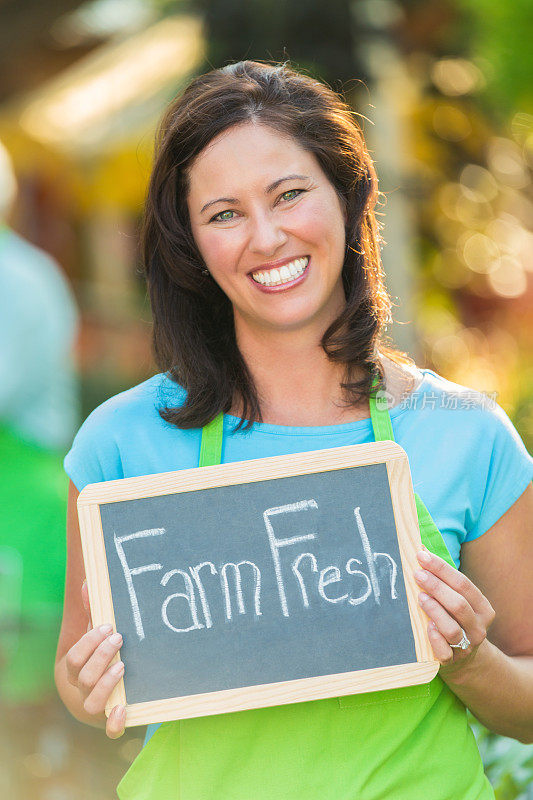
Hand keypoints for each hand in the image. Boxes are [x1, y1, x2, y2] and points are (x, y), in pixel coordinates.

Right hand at [66, 580, 125, 737]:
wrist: (97, 692)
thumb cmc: (96, 657)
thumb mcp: (93, 636)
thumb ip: (92, 612)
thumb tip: (89, 583)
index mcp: (74, 670)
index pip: (74, 658)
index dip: (90, 642)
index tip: (109, 626)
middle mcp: (81, 691)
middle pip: (83, 677)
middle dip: (101, 656)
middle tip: (119, 638)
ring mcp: (95, 708)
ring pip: (93, 702)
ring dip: (107, 684)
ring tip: (123, 666)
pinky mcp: (110, 721)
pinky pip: (110, 731)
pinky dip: (115, 723)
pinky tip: (124, 709)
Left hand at [414, 548, 495, 680]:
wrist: (464, 658)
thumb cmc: (456, 620)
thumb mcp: (458, 601)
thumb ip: (446, 583)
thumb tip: (423, 555)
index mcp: (483, 608)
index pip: (463, 584)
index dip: (442, 568)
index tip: (423, 556)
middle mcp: (478, 627)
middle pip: (458, 604)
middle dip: (436, 586)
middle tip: (418, 574)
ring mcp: (467, 645)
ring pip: (452, 628)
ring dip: (434, 610)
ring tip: (420, 597)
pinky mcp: (453, 661)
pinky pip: (444, 651)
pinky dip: (435, 638)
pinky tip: (427, 626)